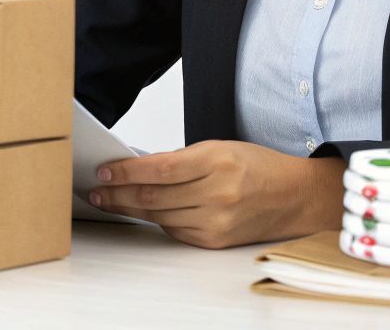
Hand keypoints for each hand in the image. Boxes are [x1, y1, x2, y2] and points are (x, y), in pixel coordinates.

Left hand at [87, 139, 346, 248]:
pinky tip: (143, 212)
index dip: (126, 172)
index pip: (159, 169)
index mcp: (216, 162)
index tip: (104, 172)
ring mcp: (216, 221)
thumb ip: (180, 159)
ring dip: (130, 209)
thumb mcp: (218, 148)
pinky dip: (157, 220)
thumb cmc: (256, 166)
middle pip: (154, 196)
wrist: (294, 196)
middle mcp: (217, 194)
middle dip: (118, 194)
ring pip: (160, 216)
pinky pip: (175, 231)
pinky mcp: (215, 241)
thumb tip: (137, 167)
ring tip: (109, 201)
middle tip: (96, 191)